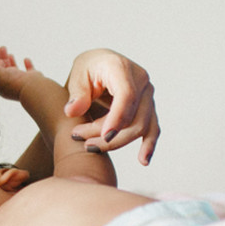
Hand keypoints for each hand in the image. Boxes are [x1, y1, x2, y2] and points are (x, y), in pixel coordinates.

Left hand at [0, 46, 41, 100]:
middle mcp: (11, 84)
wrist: (31, 87)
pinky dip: (28, 64)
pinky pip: (30, 69)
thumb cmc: (14, 83)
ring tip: (9, 54)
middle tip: (2, 48)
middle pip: (4, 70)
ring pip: (15, 69)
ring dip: (11, 61)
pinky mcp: (32, 78)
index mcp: (1, 87)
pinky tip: (26, 59)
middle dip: (2, 59)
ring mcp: (22, 81)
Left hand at [63, 49, 159, 164]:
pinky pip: (152, 128)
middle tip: (78, 137)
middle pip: (133, 116)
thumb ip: (77, 94)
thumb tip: (72, 111)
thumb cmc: (88, 69)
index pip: (127, 95)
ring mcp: (147, 95)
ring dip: (117, 142)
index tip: (103, 136)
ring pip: (141, 126)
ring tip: (90, 147)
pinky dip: (148, 144)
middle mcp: (140, 80)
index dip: (118, 117)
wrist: (100, 65)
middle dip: (107, 133)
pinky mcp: (148, 108)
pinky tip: (143, 160)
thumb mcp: (78, 75)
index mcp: (122, 68)